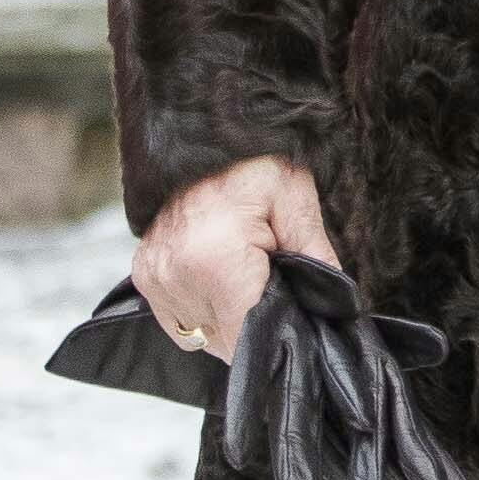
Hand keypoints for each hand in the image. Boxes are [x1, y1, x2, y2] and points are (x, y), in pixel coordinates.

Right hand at [131, 154, 337, 365]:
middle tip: (272, 284)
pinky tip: (223, 282)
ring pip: (204, 337)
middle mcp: (175, 275)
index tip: (293, 316)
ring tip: (246, 277)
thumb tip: (334, 307)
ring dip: (229, 320)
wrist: (201, 137)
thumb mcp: (297, 200)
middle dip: (257, 324)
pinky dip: (206, 311)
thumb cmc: (254, 163)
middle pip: (226, 342)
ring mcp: (154, 277)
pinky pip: (181, 322)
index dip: (277, 335)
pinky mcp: (144, 276)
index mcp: (213, 261)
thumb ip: (317, 258)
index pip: (248, 338)